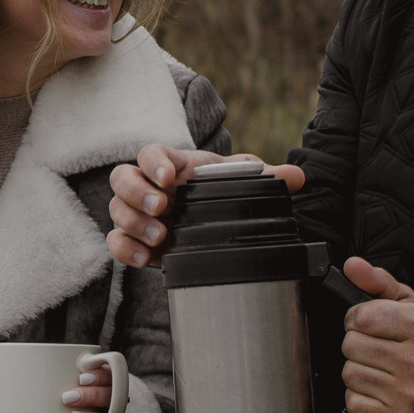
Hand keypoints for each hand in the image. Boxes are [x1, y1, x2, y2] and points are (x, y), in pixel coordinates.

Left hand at [0, 367, 123, 412]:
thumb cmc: (52, 410)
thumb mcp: (42, 398)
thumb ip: (20, 390)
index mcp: (99, 390)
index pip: (111, 377)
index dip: (102, 374)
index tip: (81, 374)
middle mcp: (110, 410)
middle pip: (114, 399)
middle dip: (94, 395)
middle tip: (66, 397)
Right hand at [106, 146, 306, 267]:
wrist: (211, 222)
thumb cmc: (219, 193)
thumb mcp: (242, 182)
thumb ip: (268, 177)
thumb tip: (297, 177)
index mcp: (173, 165)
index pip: (151, 154)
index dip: (154, 163)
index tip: (167, 177)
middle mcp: (148, 186)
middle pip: (122, 178)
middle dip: (137, 193)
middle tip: (161, 207)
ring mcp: (138, 213)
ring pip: (116, 209)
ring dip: (133, 223)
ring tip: (160, 237)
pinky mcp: (135, 238)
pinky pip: (116, 241)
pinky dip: (125, 249)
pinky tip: (144, 258)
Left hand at [338, 256, 413, 412]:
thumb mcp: (407, 305)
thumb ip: (378, 282)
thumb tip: (352, 266)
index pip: (361, 316)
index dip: (358, 318)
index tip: (371, 325)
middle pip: (351, 345)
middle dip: (358, 345)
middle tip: (378, 350)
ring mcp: (408, 395)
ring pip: (349, 373)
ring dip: (359, 371)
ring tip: (381, 371)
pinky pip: (352, 402)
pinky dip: (360, 398)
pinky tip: (379, 392)